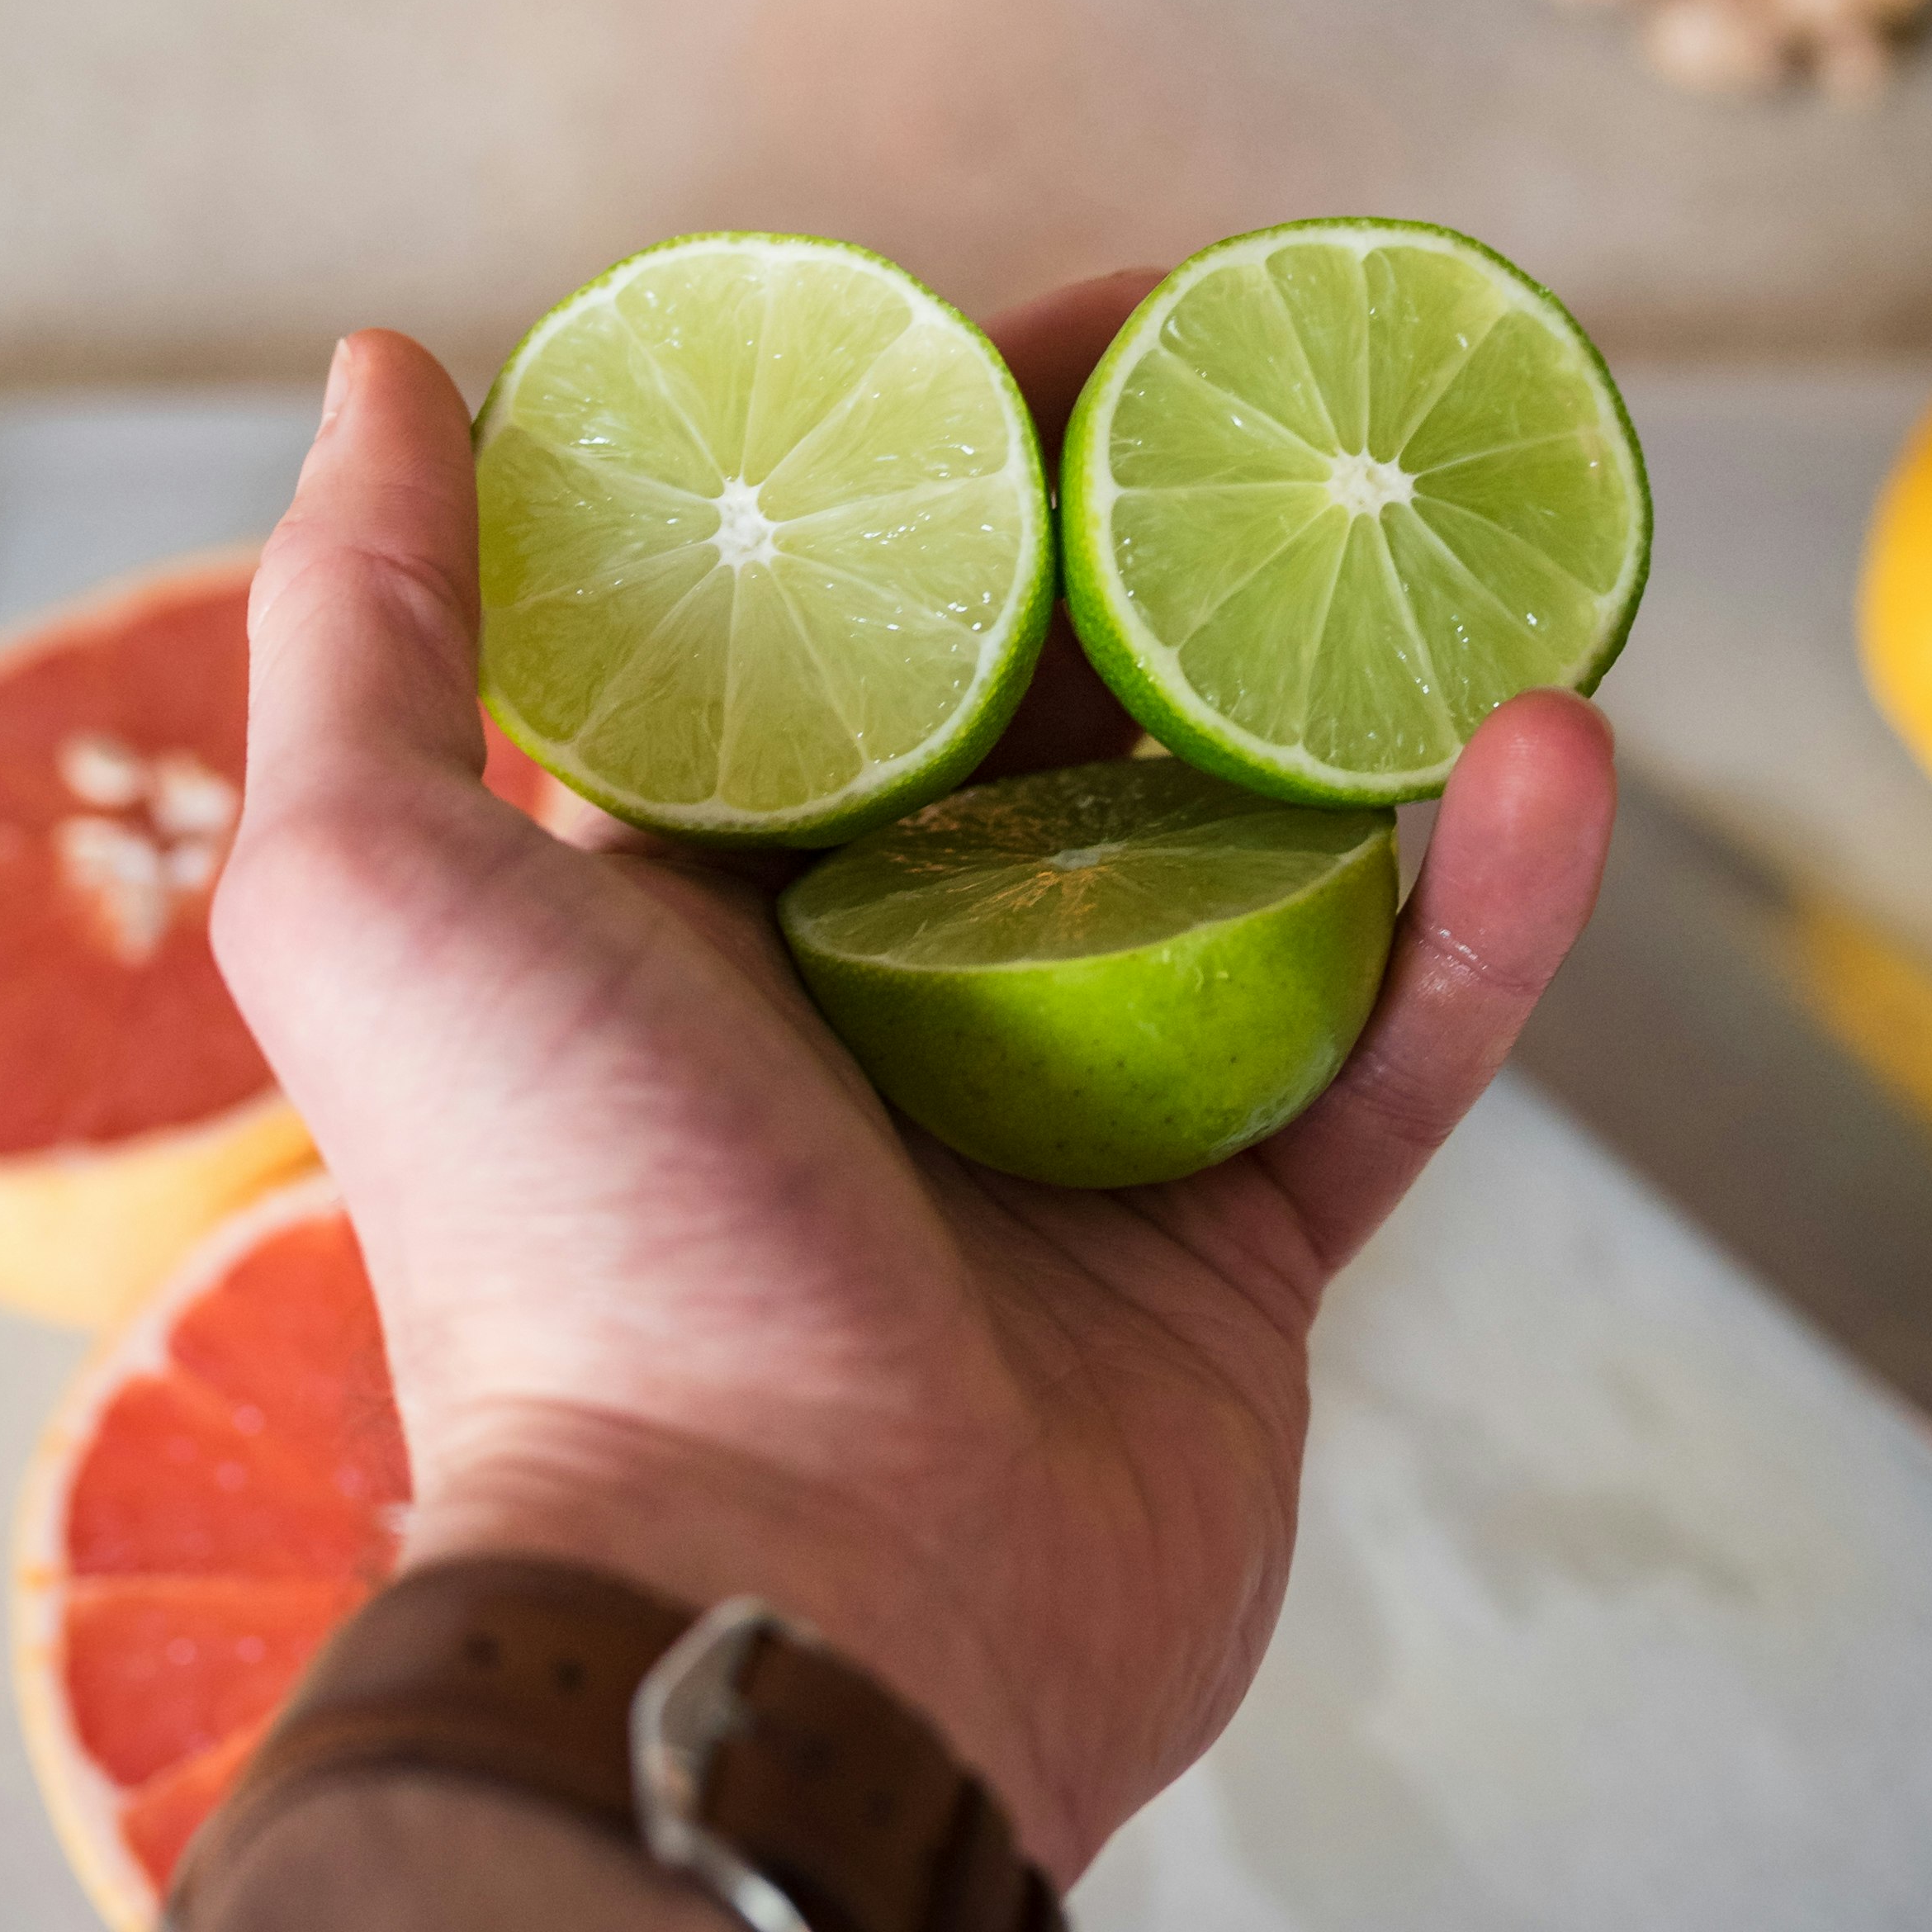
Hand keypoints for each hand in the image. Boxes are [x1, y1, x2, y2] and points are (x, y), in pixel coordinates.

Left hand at [211, 289, 1613, 1884]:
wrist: (773, 1604)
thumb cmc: (567, 1238)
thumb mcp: (380, 890)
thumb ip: (367, 622)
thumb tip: (387, 366)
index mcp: (706, 896)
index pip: (859, 624)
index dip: (970, 462)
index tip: (1090, 327)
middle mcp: (887, 991)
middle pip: (1074, 715)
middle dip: (1185, 547)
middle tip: (1305, 397)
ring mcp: (1082, 1119)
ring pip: (1264, 861)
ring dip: (1367, 698)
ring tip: (1471, 538)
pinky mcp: (1240, 1250)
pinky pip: (1394, 1038)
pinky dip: (1490, 908)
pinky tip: (1563, 749)